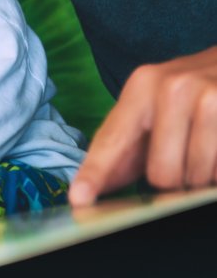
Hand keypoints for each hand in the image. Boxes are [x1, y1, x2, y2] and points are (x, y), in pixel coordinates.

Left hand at [69, 46, 216, 205]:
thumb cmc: (186, 95)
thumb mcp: (149, 109)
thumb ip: (119, 148)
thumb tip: (87, 191)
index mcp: (141, 86)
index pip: (113, 139)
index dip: (95, 172)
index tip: (79, 197)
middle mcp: (173, 87)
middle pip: (161, 173)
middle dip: (172, 177)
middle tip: (181, 154)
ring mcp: (210, 98)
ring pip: (196, 176)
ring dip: (200, 174)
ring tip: (205, 145)